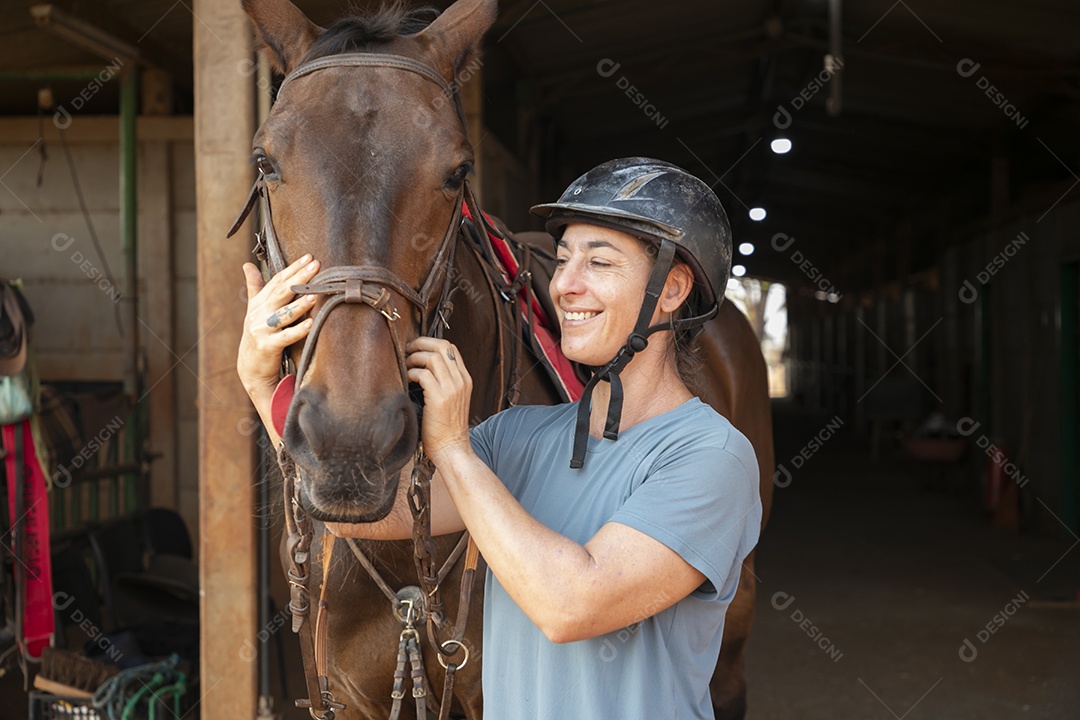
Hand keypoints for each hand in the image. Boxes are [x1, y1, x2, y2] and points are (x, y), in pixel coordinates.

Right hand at [237, 254, 319, 399]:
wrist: (250, 367)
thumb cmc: (258, 334)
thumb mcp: (254, 310)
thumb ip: (255, 287)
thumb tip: (247, 264)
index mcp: (259, 303)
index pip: (277, 281)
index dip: (292, 268)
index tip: (308, 257)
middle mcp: (259, 314)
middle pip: (281, 293)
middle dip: (299, 278)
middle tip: (316, 265)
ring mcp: (262, 330)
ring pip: (284, 315)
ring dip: (300, 304)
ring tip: (314, 294)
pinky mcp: (268, 347)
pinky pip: (286, 337)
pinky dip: (298, 330)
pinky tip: (310, 324)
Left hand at [405, 337, 472, 463]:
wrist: (453, 449)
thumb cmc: (446, 428)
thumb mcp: (451, 400)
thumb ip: (444, 382)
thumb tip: (422, 366)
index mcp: (465, 379)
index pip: (451, 348)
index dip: (431, 343)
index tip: (417, 348)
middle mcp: (461, 381)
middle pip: (442, 346)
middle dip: (421, 343)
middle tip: (408, 350)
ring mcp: (452, 389)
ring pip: (432, 357)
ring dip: (414, 357)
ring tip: (406, 366)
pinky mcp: (439, 399)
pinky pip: (423, 375)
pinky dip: (412, 373)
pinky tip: (407, 380)